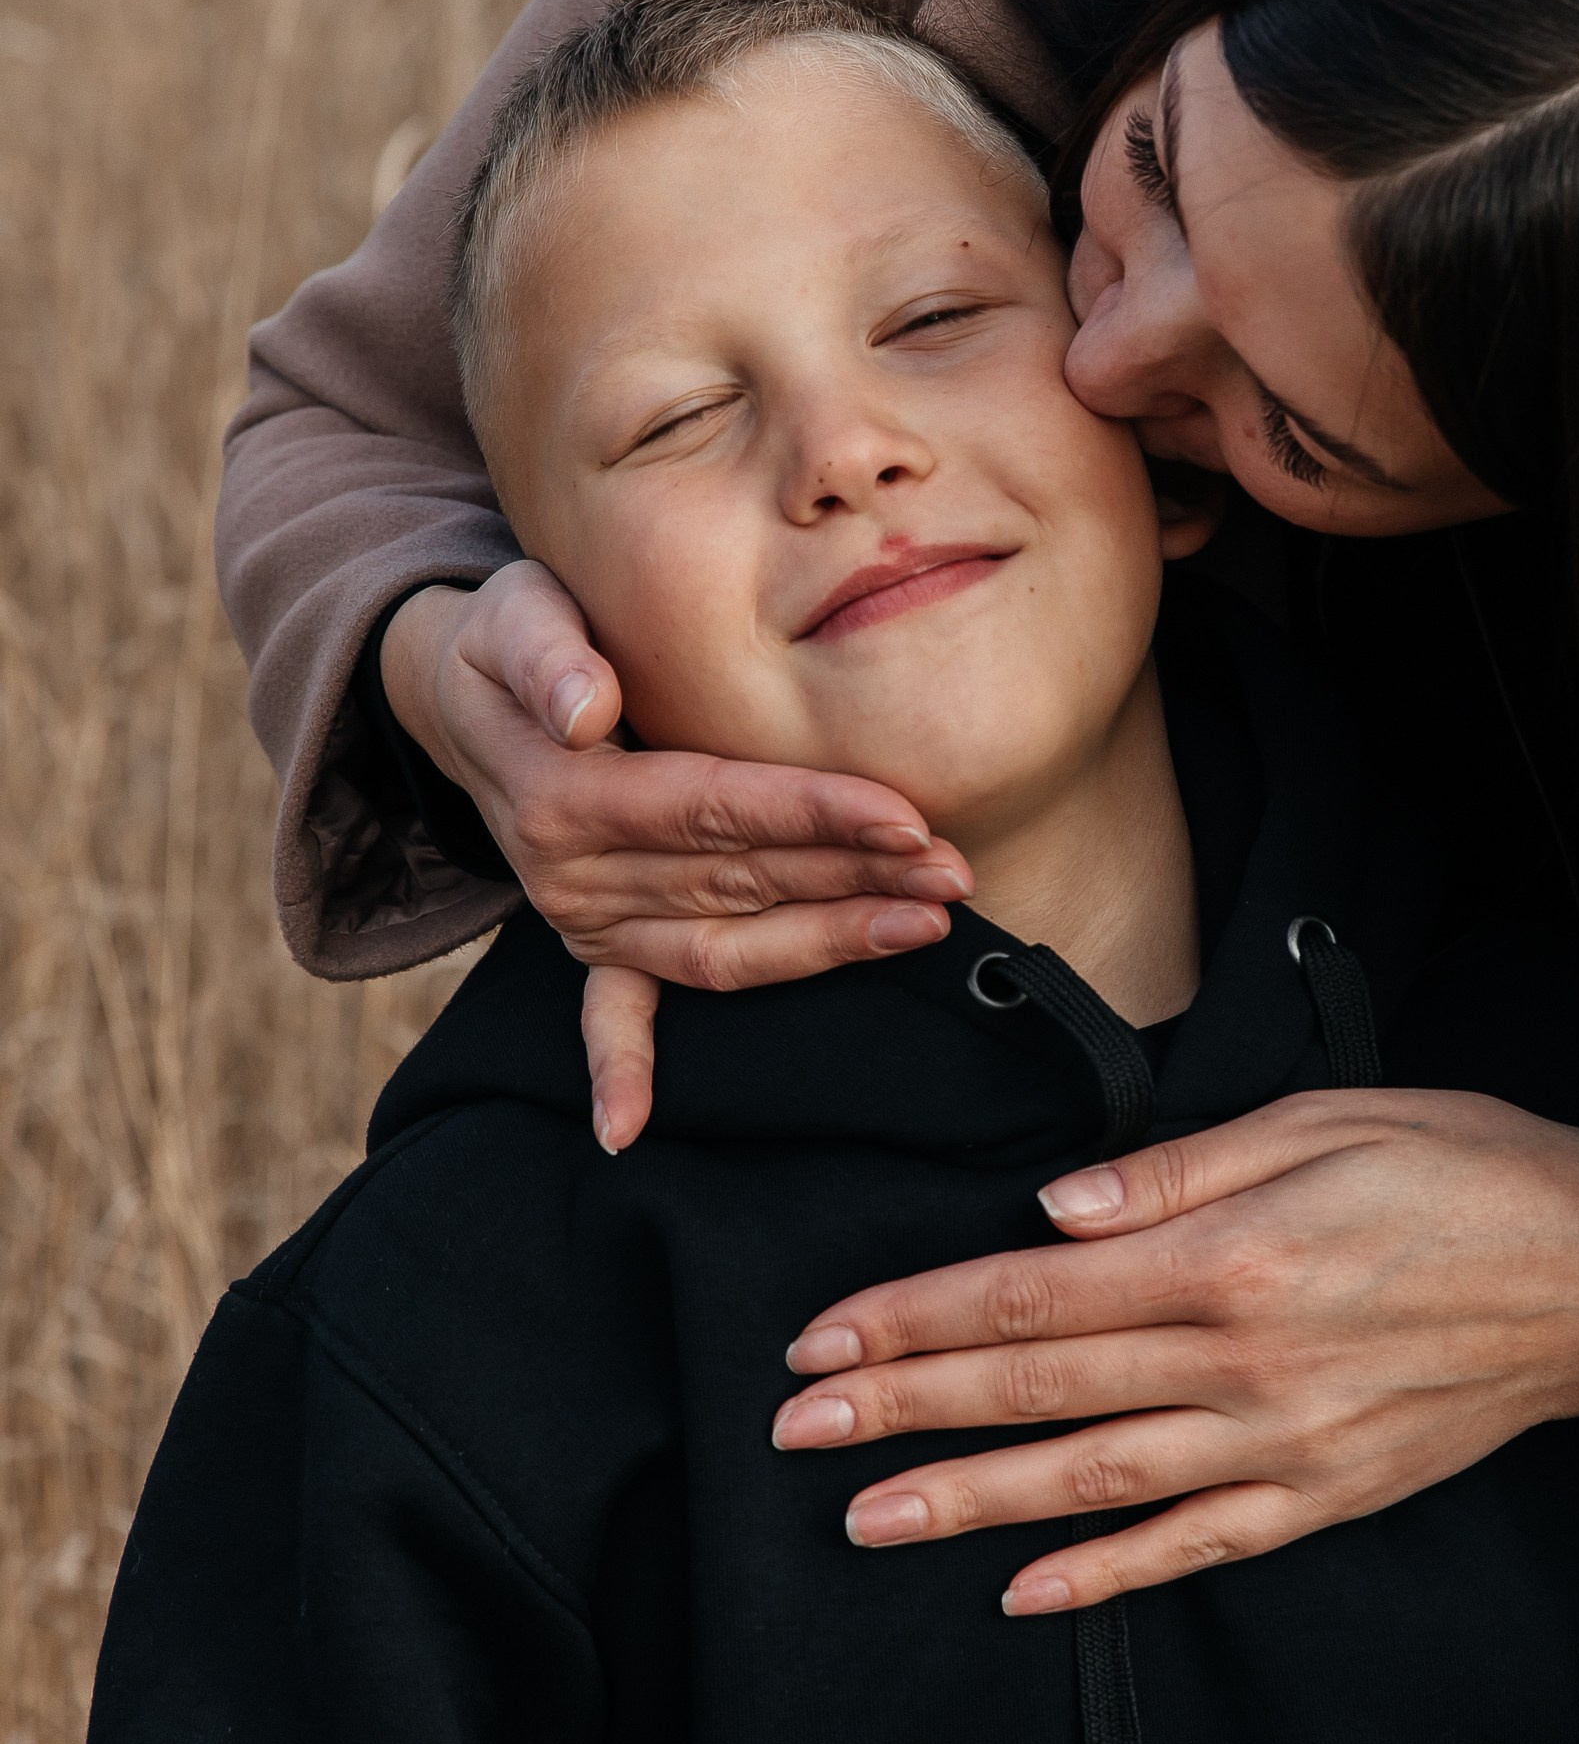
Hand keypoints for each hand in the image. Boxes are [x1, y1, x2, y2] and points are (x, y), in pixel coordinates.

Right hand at [380, 567, 971, 1149]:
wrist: (460, 696)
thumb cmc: (511, 640)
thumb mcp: (515, 615)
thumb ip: (546, 653)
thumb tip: (586, 709)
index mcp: (564, 799)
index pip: (713, 809)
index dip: (812, 813)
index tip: (905, 818)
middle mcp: (572, 876)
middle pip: (739, 882)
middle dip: (853, 878)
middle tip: (953, 871)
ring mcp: (582, 921)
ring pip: (721, 945)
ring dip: (822, 943)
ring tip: (924, 927)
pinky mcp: (591, 943)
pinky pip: (609, 1014)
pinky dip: (618, 1066)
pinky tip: (629, 1128)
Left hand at [770, 1089, 1578, 1611]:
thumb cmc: (1468, 1167)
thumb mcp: (1326, 1118)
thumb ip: (1178, 1168)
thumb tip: (1049, 1210)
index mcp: (1234, 1255)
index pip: (1030, 1295)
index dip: (914, 1317)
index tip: (819, 1336)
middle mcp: (1246, 1364)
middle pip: (1037, 1392)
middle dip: (903, 1408)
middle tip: (792, 1430)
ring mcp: (1285, 1446)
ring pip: (1092, 1482)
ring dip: (968, 1501)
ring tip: (863, 1519)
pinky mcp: (1324, 1497)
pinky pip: (1192, 1546)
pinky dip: (1102, 1574)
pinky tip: (1019, 1592)